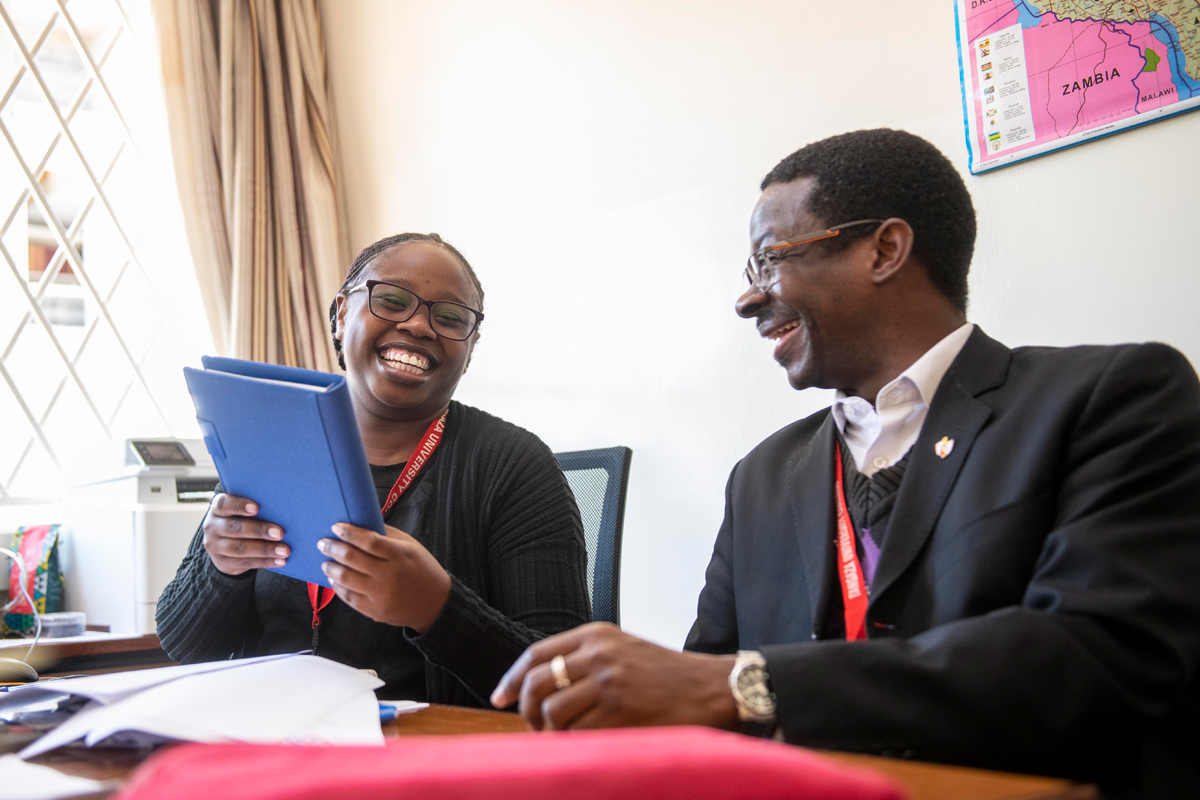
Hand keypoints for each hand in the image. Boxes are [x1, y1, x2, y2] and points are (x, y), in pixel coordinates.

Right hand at [202, 493, 288, 575]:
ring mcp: (216, 547)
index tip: (257, 507)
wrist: (223, 547)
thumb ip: (254, 508)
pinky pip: (246, 563)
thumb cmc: (240, 520)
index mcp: (217, 509)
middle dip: (259, 530)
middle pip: (234, 528)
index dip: (239, 505)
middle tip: (280, 533)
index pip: (223, 504)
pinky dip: (265, 562)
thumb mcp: (240, 512)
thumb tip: (281, 507)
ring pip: (240, 548)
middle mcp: (212, 527)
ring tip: (284, 550)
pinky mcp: (224, 563)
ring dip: (265, 549)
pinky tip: (280, 560)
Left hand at [318, 523, 451, 632]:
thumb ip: (388, 536)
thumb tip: (362, 525)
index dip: (350, 533)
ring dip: (331, 568)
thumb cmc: (423, 569)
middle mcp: (389, 575)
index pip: (369, 541)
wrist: (435, 603)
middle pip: (352, 559)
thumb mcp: (411, 547)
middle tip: (323, 543)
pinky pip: (349, 598)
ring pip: (346, 579)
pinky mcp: (375, 611)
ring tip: (325, 562)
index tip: (336, 527)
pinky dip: (338, 587)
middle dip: (333, 548)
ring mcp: (380, 595)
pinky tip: (333, 579)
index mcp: (400, 555)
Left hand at [490, 622, 739, 731]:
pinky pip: (577, 733)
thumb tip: (540, 685)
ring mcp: (609, 682)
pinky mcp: (620, 711)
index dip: (513, 678)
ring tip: (565, 736)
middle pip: (537, 683)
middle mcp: (599, 653)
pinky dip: (574, 743)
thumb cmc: (665, 674)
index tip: (501, 696)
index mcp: (596, 634)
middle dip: (527, 709)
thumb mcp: (622, 649)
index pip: (536, 654)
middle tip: (534, 725)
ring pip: (553, 711)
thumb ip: (585, 658)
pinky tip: (587, 742)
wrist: (709, 688)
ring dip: (552, 731)